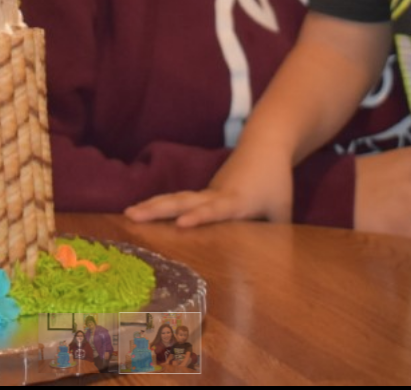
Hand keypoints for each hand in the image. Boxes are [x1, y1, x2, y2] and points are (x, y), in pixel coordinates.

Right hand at [126, 147, 291, 225]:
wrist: (265, 145)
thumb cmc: (275, 179)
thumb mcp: (282, 210)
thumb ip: (277, 237)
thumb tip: (273, 266)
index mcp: (236, 200)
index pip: (215, 210)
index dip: (199, 217)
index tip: (182, 224)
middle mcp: (215, 194)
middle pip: (183, 201)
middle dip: (158, 209)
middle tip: (132, 215)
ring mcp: (207, 191)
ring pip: (176, 198)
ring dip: (153, 205)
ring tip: (129, 213)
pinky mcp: (204, 191)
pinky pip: (180, 199)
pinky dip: (161, 205)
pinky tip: (143, 213)